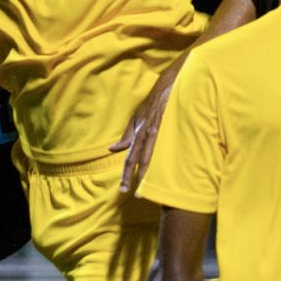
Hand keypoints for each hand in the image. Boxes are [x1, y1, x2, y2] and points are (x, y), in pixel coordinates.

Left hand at [110, 73, 173, 193]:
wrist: (168, 86)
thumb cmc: (152, 104)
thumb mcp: (136, 118)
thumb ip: (126, 136)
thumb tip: (112, 149)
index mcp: (137, 135)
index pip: (129, 158)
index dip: (125, 174)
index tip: (123, 189)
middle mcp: (145, 134)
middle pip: (137, 159)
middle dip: (133, 177)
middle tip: (131, 194)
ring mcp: (157, 131)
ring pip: (150, 156)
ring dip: (147, 173)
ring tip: (146, 189)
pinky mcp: (168, 127)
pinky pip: (164, 146)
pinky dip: (162, 160)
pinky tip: (164, 172)